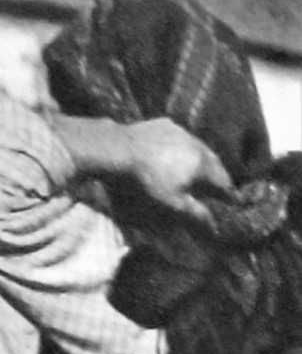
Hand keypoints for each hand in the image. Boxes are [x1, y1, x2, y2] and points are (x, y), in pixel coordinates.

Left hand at [66, 116, 232, 224]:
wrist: (119, 149)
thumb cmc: (146, 181)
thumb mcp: (172, 204)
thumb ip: (195, 215)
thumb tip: (214, 228)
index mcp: (203, 165)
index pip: (223, 183)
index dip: (228, 194)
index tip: (234, 201)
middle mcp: (198, 145)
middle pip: (213, 162)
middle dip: (218, 175)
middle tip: (221, 183)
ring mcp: (180, 132)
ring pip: (197, 147)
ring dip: (201, 158)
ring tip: (200, 166)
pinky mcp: (162, 125)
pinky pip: (177, 137)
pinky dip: (180, 146)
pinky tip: (175, 149)